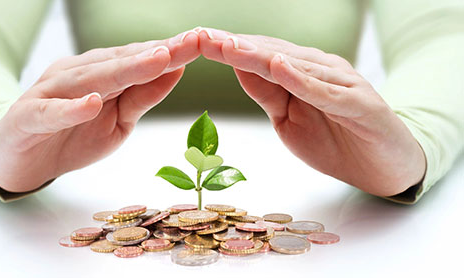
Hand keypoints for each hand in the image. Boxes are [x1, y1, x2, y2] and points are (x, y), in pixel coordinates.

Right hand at [0, 30, 199, 191]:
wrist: (19, 159)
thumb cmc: (72, 135)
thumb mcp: (118, 120)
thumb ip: (142, 96)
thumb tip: (176, 70)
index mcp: (100, 73)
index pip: (140, 59)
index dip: (172, 51)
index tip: (203, 42)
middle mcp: (77, 74)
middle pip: (121, 62)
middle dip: (158, 53)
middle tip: (192, 42)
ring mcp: (50, 93)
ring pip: (90, 79)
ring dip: (124, 70)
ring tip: (157, 60)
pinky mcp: (28, 116)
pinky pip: (51, 112)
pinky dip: (71, 108)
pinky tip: (91, 102)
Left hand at [197, 27, 425, 196]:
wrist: (384, 166)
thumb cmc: (335, 140)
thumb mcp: (288, 119)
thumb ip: (267, 93)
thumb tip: (237, 69)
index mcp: (300, 72)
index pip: (258, 56)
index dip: (227, 49)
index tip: (195, 41)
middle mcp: (320, 69)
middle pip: (271, 54)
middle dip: (234, 46)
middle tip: (202, 36)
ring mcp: (341, 83)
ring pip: (295, 66)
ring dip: (260, 56)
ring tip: (229, 46)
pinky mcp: (360, 104)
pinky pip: (327, 92)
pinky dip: (303, 80)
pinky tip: (280, 67)